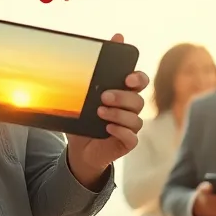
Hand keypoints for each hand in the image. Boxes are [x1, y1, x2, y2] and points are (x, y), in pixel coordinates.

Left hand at [66, 34, 148, 187]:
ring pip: (136, 119)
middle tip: (104, 97)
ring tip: (100, 113)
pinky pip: (131, 137)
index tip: (127, 78)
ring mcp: (131, 127)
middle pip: (138, 100)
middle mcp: (131, 110)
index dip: (138, 78)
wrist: (79, 149)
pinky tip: (108, 128)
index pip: (140, 82)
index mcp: (124, 94)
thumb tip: (75, 66)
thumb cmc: (84, 121)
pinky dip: (121, 131)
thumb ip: (83, 82)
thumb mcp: (80, 101)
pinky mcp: (128, 142)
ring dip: (118, 114)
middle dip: (122, 97)